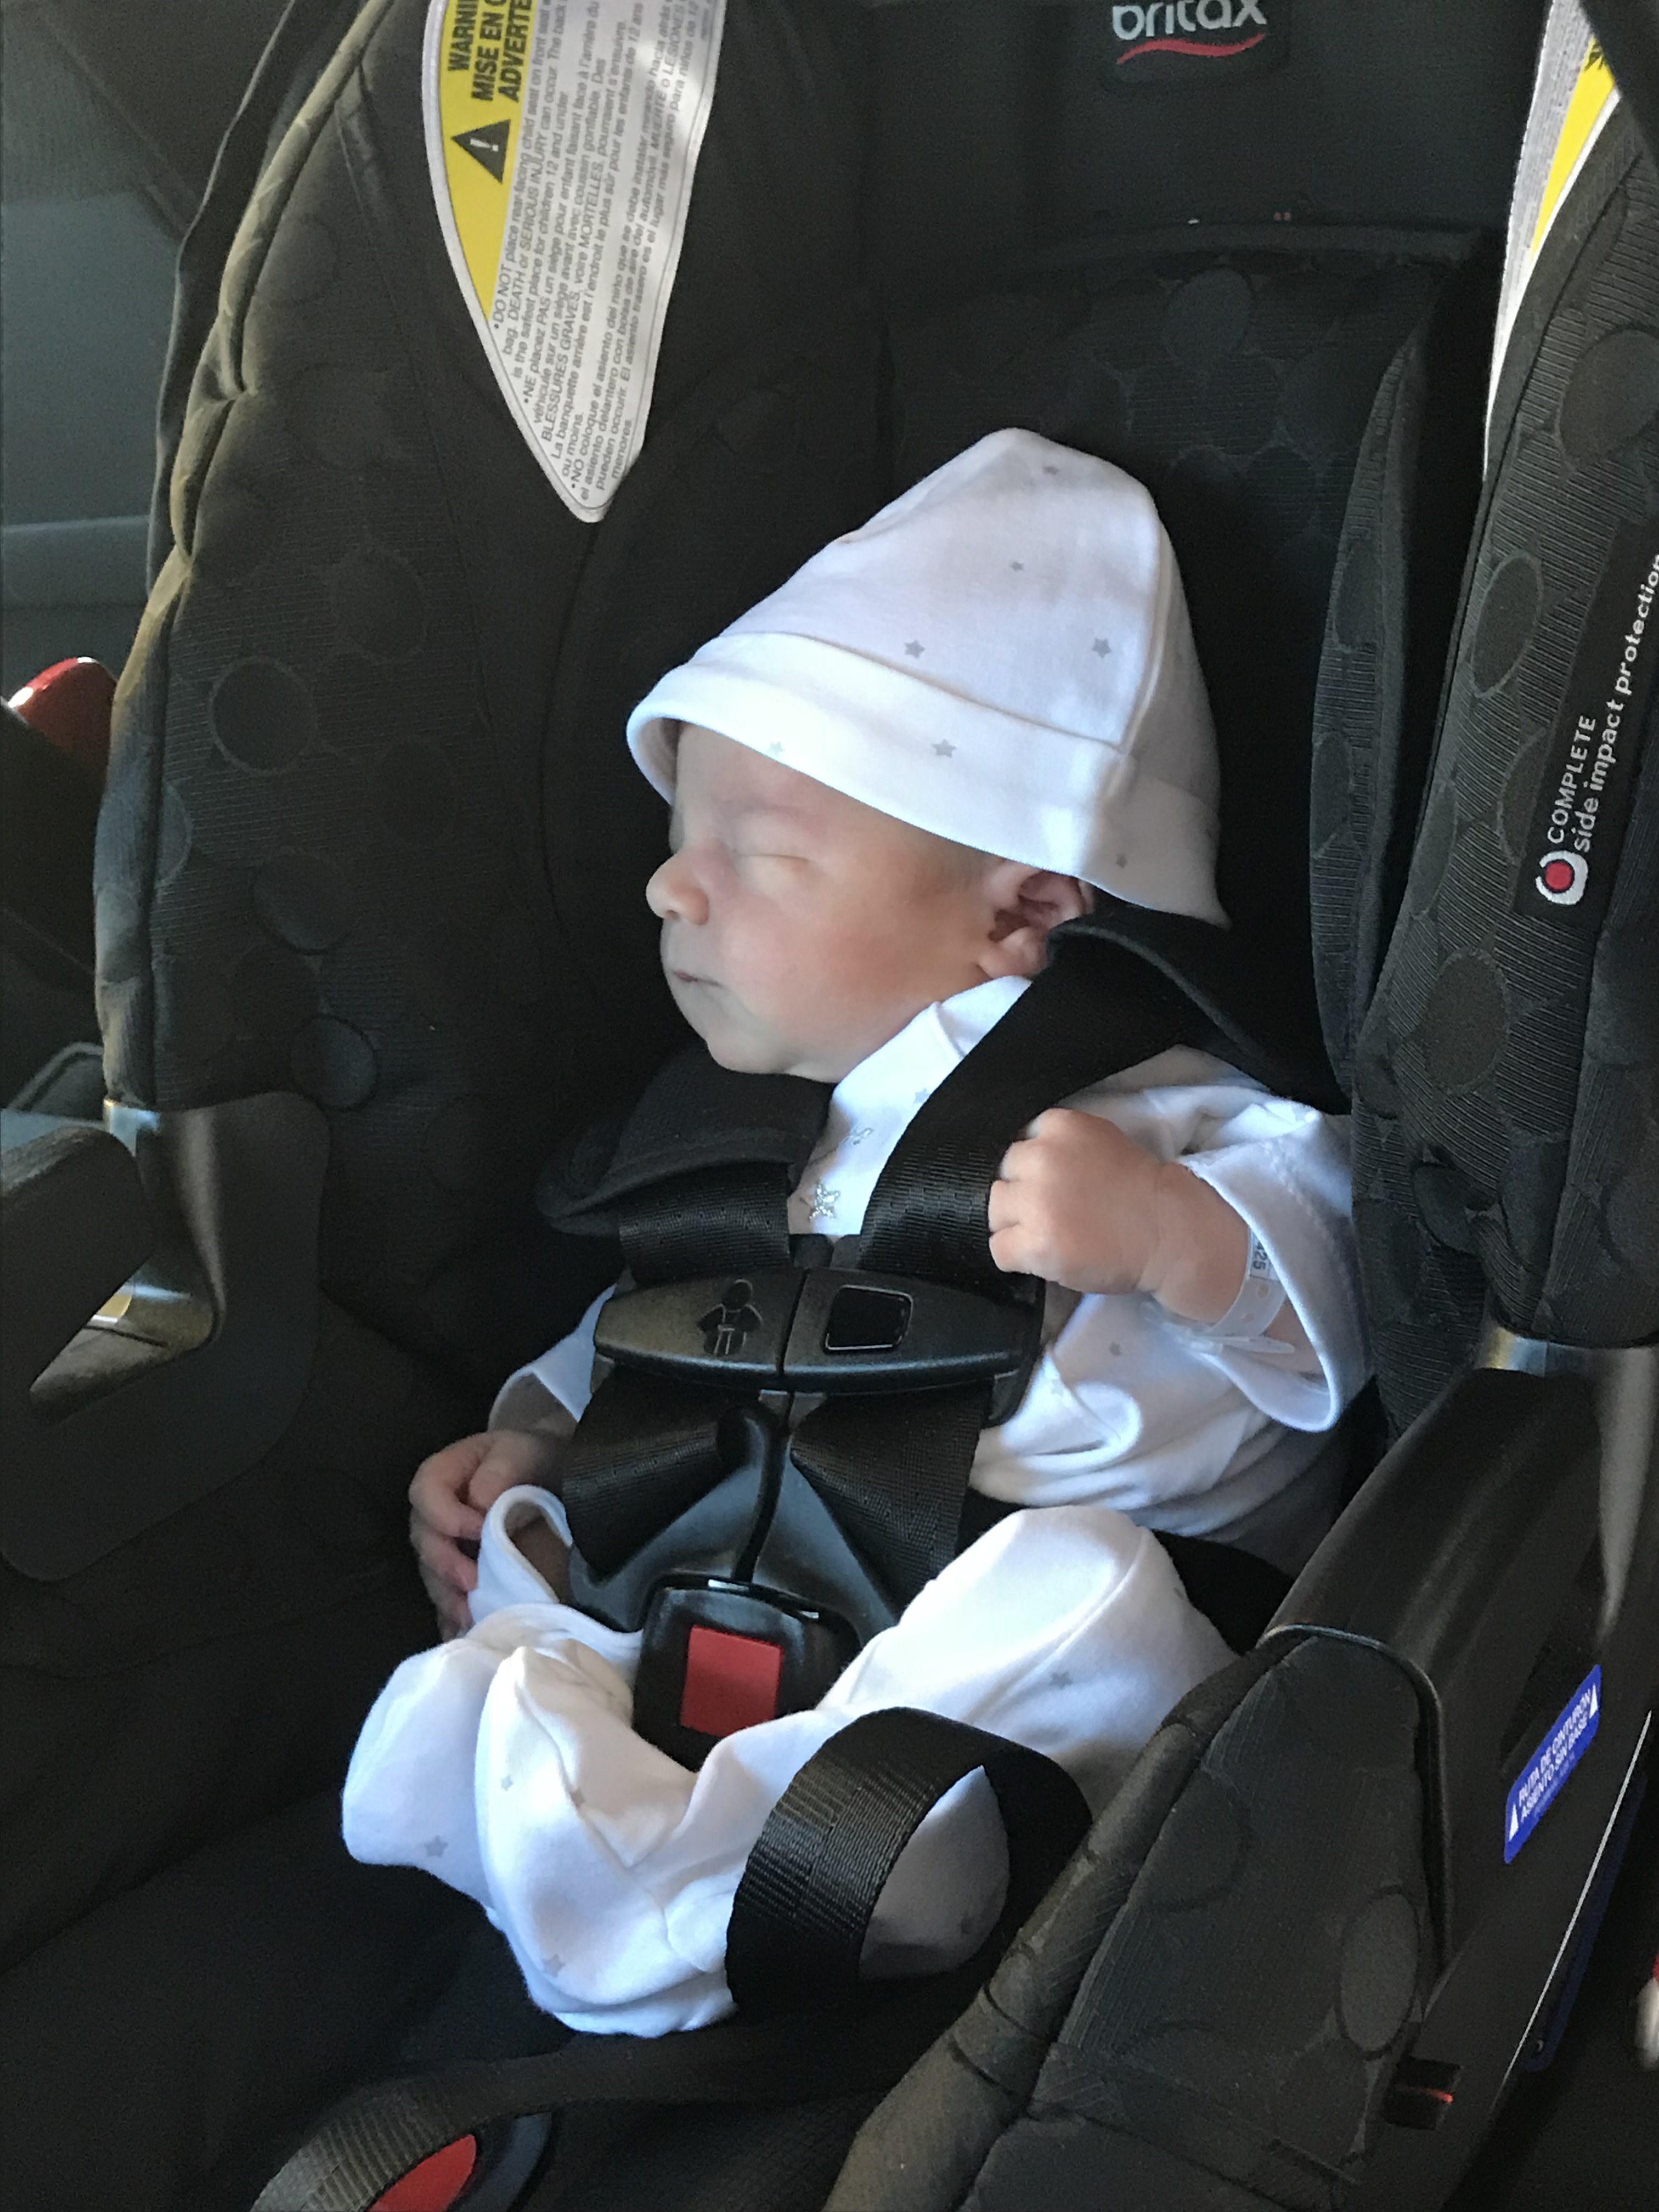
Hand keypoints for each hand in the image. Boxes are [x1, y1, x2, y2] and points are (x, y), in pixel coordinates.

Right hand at [409, 1428, 565, 1636]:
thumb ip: (499, 1470)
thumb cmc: (531, 1459)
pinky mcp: (459, 1574)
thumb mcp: (521, 1451)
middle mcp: (435, 1513)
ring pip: (432, 1575)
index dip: (446, 1515)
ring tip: (471, 1616)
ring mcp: (445, 1547)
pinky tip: (465, 1635)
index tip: (480, 1528)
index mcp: (443, 1475)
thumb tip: (481, 1502)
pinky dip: (452, 1619)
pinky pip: (447, 1599)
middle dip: (445, 1565)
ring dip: (449, 1598)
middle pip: (424, 1540)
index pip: (425, 1493)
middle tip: (473, 1583)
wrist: (551, 1477)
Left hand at [987, 1108, 1247, 1320]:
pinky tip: (1044, 1257)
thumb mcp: (1100, 1142)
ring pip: (994, 1213)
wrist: (1171, 1233)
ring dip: (1015, 1227)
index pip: (1016, 1145)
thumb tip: (1020, 1162)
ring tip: (1049, 1237)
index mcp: (1058, 1126)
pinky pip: (999, 1250)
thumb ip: (1060, 1145)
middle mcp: (1041, 1158)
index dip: (1030, 1171)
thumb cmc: (1140, 1192)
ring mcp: (1036, 1202)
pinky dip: (1016, 1257)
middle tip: (1051, 1215)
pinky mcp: (1036, 1243)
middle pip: (1000, 1177)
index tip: (1051, 1187)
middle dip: (1020, 1197)